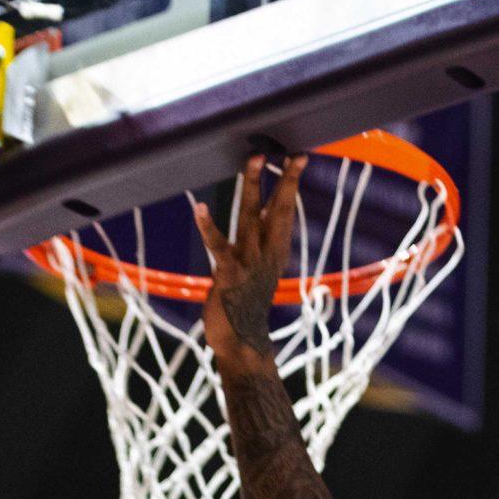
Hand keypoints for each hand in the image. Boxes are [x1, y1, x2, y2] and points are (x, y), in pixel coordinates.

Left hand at [191, 153, 306, 370]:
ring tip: (253, 160)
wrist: (242, 343)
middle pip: (279, 210)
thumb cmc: (246, 305)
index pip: (285, 211)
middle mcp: (267, 254)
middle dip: (285, 181)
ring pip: (251, 217)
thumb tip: (259, 214)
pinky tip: (200, 207)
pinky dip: (208, 226)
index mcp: (276, 252)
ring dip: (252, 187)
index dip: (290, 183)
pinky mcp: (227, 274)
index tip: (298, 157)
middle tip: (291, 155)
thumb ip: (259, 242)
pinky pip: (218, 246)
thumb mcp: (259, 269)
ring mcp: (248, 263)